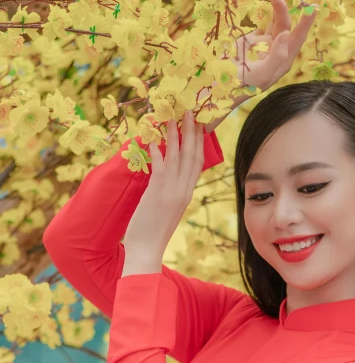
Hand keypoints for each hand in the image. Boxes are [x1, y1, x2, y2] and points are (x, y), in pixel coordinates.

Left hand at [122, 111, 203, 272]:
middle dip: (192, 132)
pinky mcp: (157, 194)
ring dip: (176, 134)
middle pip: (192, 156)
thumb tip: (163, 179)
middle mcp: (183, 191)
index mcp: (186, 194)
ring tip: (173, 115)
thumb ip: (169, 193)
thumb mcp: (166, 210)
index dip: (199, 142)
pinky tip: (154, 137)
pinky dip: (158, 151)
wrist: (147, 252)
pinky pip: (160, 167)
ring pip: (178, 157)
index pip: (197, 164)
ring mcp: (172, 192)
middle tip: (190, 111)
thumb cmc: (152, 233)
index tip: (198, 124)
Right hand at [230, 0, 319, 92]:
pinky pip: (263, 25)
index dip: (305, 23)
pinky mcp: (253, 40)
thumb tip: (285, 33)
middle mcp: (277, 51)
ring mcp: (265, 45)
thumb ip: (276, 56)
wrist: (224, 85)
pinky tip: (269, 6)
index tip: (313, 7)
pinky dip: (267, 15)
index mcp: (282, 60)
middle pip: (285, 27)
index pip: (297, 39)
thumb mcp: (261, 74)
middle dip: (284, 11)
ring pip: (275, 23)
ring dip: (277, 10)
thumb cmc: (244, 84)